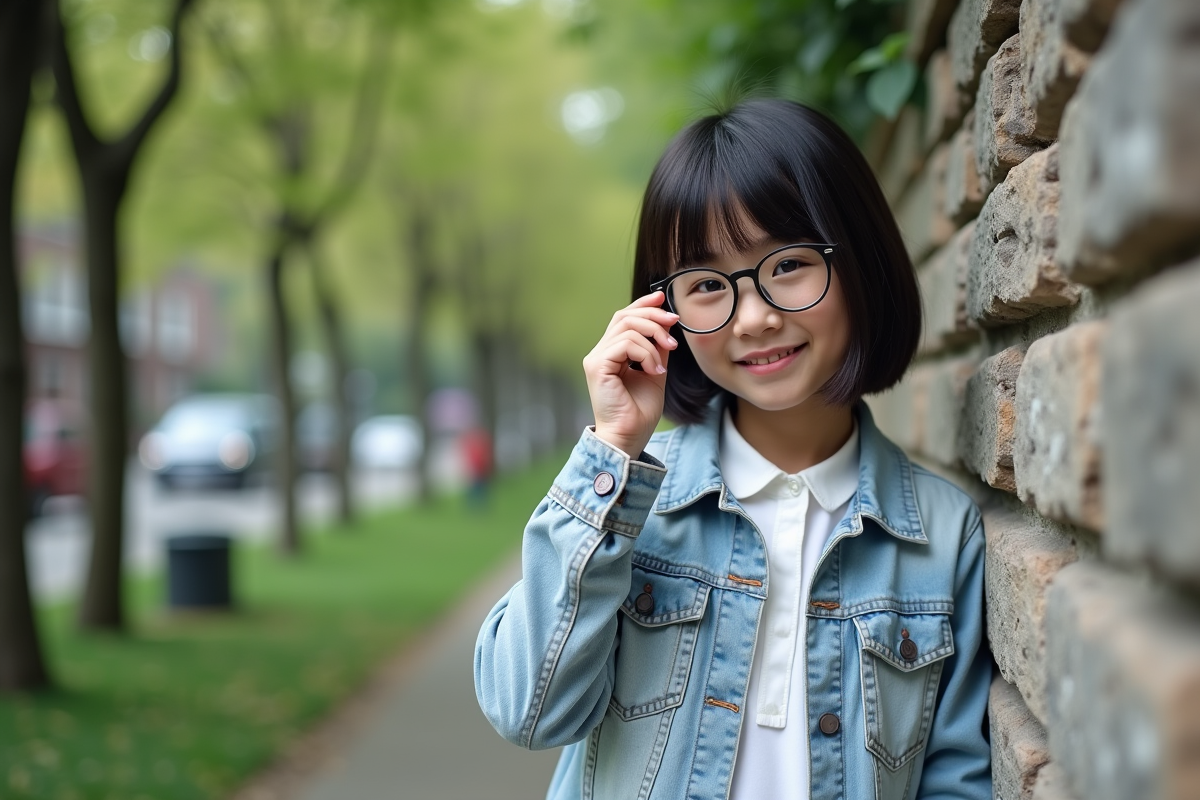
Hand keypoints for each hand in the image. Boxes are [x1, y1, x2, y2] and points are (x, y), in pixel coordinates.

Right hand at [582, 291, 678, 456]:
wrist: (630, 436)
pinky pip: (626, 344)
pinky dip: (646, 353)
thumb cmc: (640, 412)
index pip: (623, 317)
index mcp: (610, 353)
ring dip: (654, 340)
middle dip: (653, 315)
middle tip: (674, 324)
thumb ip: (657, 350)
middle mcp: (600, 353)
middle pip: (624, 316)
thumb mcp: (655, 373)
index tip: (662, 298)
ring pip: (627, 327)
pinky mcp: (597, 366)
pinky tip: (654, 371)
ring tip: (663, 362)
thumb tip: (666, 326)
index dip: (643, 304)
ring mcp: (596, 359)